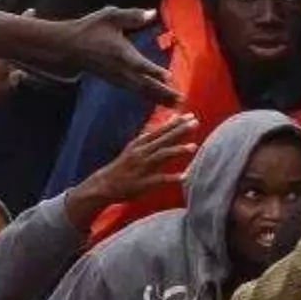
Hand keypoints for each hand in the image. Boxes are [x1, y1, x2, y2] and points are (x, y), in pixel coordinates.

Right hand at [63, 7, 179, 104]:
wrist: (68, 48)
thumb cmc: (90, 29)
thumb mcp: (110, 16)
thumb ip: (133, 16)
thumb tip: (152, 13)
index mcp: (120, 52)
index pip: (139, 64)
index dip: (153, 71)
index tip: (168, 77)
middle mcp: (120, 69)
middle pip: (145, 83)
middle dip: (163, 92)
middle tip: (181, 99)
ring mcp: (118, 77)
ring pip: (141, 91)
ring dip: (159, 98)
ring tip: (177, 104)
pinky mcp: (116, 81)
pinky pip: (136, 91)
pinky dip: (149, 96)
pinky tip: (161, 101)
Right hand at [67, 115, 197, 227]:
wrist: (105, 184)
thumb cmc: (125, 164)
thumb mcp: (136, 146)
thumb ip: (153, 135)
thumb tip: (169, 120)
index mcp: (140, 143)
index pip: (160, 130)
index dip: (175, 123)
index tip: (189, 115)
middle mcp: (141, 152)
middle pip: (163, 139)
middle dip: (180, 131)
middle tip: (195, 123)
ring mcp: (142, 167)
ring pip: (161, 155)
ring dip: (177, 150)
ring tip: (193, 147)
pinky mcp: (142, 183)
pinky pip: (159, 179)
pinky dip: (171, 178)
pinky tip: (184, 177)